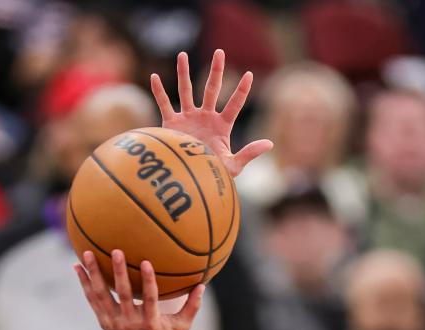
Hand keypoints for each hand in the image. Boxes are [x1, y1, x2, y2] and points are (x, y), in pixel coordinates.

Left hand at [75, 249, 202, 329]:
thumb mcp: (181, 327)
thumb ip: (192, 307)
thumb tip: (203, 285)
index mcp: (150, 323)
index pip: (149, 300)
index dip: (148, 281)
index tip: (147, 262)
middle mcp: (129, 323)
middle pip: (122, 295)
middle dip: (119, 273)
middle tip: (116, 251)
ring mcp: (113, 323)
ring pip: (101, 295)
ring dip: (93, 274)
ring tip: (86, 253)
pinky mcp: (103, 321)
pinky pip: (92, 299)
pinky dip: (83, 283)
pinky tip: (76, 266)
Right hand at [151, 48, 272, 176]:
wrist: (188, 182)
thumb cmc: (212, 175)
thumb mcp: (233, 165)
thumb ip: (249, 153)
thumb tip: (270, 144)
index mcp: (222, 125)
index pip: (234, 104)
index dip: (241, 91)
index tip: (249, 74)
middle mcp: (205, 117)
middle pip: (211, 89)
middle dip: (216, 71)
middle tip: (219, 52)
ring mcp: (188, 118)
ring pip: (186, 90)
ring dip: (184, 73)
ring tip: (182, 54)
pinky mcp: (172, 124)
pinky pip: (164, 104)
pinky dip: (159, 91)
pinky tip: (154, 77)